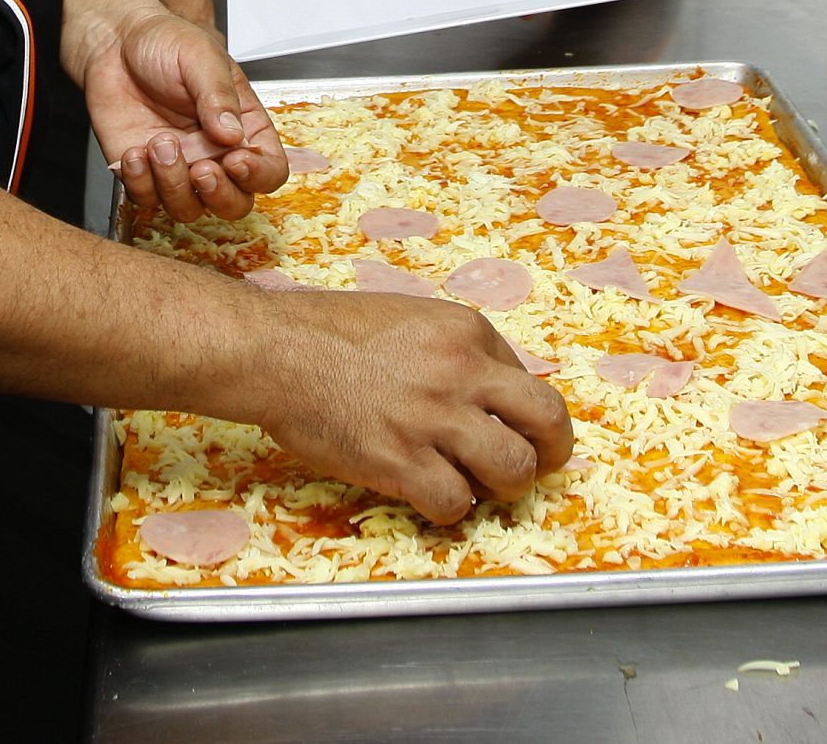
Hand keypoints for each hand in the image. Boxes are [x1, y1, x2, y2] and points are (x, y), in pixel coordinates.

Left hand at [82, 8, 287, 222]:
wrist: (116, 43)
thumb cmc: (166, 43)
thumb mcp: (200, 57)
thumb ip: (218, 96)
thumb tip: (233, 136)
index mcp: (244, 127)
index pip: (269, 170)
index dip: (258, 175)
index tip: (235, 160)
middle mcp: (215, 155)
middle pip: (234, 204)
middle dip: (219, 194)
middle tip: (201, 167)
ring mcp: (179, 168)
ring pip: (188, 209)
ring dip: (173, 184)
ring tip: (158, 142)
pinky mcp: (143, 173)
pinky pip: (146, 200)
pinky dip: (140, 183)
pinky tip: (134, 152)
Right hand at [239, 288, 574, 524]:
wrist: (276, 352)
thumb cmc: (329, 331)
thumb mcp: (409, 317)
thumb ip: (454, 350)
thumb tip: (487, 390)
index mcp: (465, 332)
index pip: (528, 380)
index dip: (521, 411)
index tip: (506, 426)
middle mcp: (461, 372)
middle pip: (548, 421)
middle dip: (550, 451)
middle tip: (535, 464)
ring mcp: (433, 419)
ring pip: (514, 468)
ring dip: (503, 485)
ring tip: (479, 484)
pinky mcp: (401, 461)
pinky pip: (455, 502)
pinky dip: (450, 507)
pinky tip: (429, 495)